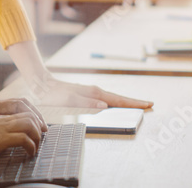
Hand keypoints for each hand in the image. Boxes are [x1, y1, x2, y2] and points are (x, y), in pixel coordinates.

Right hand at [0, 112, 44, 171]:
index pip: (17, 111)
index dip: (30, 120)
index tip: (35, 132)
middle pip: (27, 114)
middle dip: (38, 126)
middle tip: (40, 139)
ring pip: (29, 123)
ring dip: (37, 136)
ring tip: (36, 147)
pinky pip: (23, 138)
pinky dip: (31, 146)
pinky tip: (29, 154)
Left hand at [30, 75, 152, 108]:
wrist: (41, 84)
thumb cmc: (54, 94)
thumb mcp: (68, 100)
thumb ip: (86, 102)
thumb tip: (104, 105)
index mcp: (94, 93)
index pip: (118, 99)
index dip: (134, 103)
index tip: (148, 104)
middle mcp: (95, 92)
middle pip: (119, 98)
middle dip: (134, 102)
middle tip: (149, 105)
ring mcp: (91, 93)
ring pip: (113, 98)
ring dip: (125, 102)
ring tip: (137, 106)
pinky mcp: (86, 95)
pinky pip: (105, 99)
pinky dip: (114, 102)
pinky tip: (114, 107)